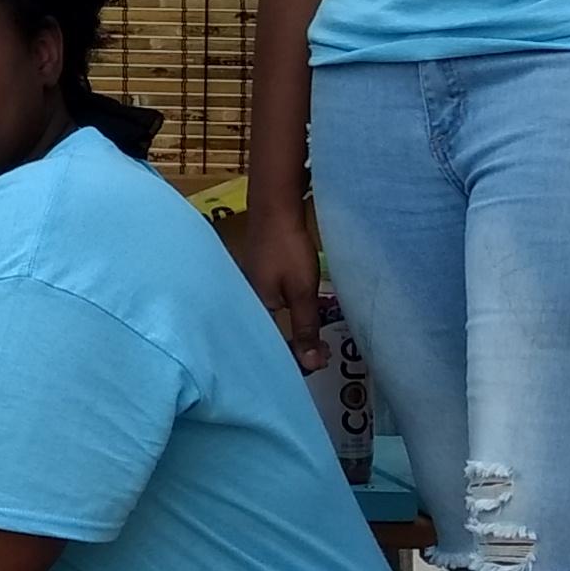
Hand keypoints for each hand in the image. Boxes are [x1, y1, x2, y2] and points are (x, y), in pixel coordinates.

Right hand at [228, 196, 327, 365]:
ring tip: (315, 336)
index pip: (272, 345)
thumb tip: (310, 365)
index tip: (322, 358)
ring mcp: (249, 283)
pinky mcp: (257, 272)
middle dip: (293, 345)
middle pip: (268, 332)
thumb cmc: (287, 249)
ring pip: (270, 316)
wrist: (275, 205)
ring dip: (291, 327)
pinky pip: (271, 301)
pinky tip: (299, 310)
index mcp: (253, 308)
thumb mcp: (302, 291)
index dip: (297, 356)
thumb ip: (305, 328)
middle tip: (322, 350)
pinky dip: (287, 311)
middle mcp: (246, 299)